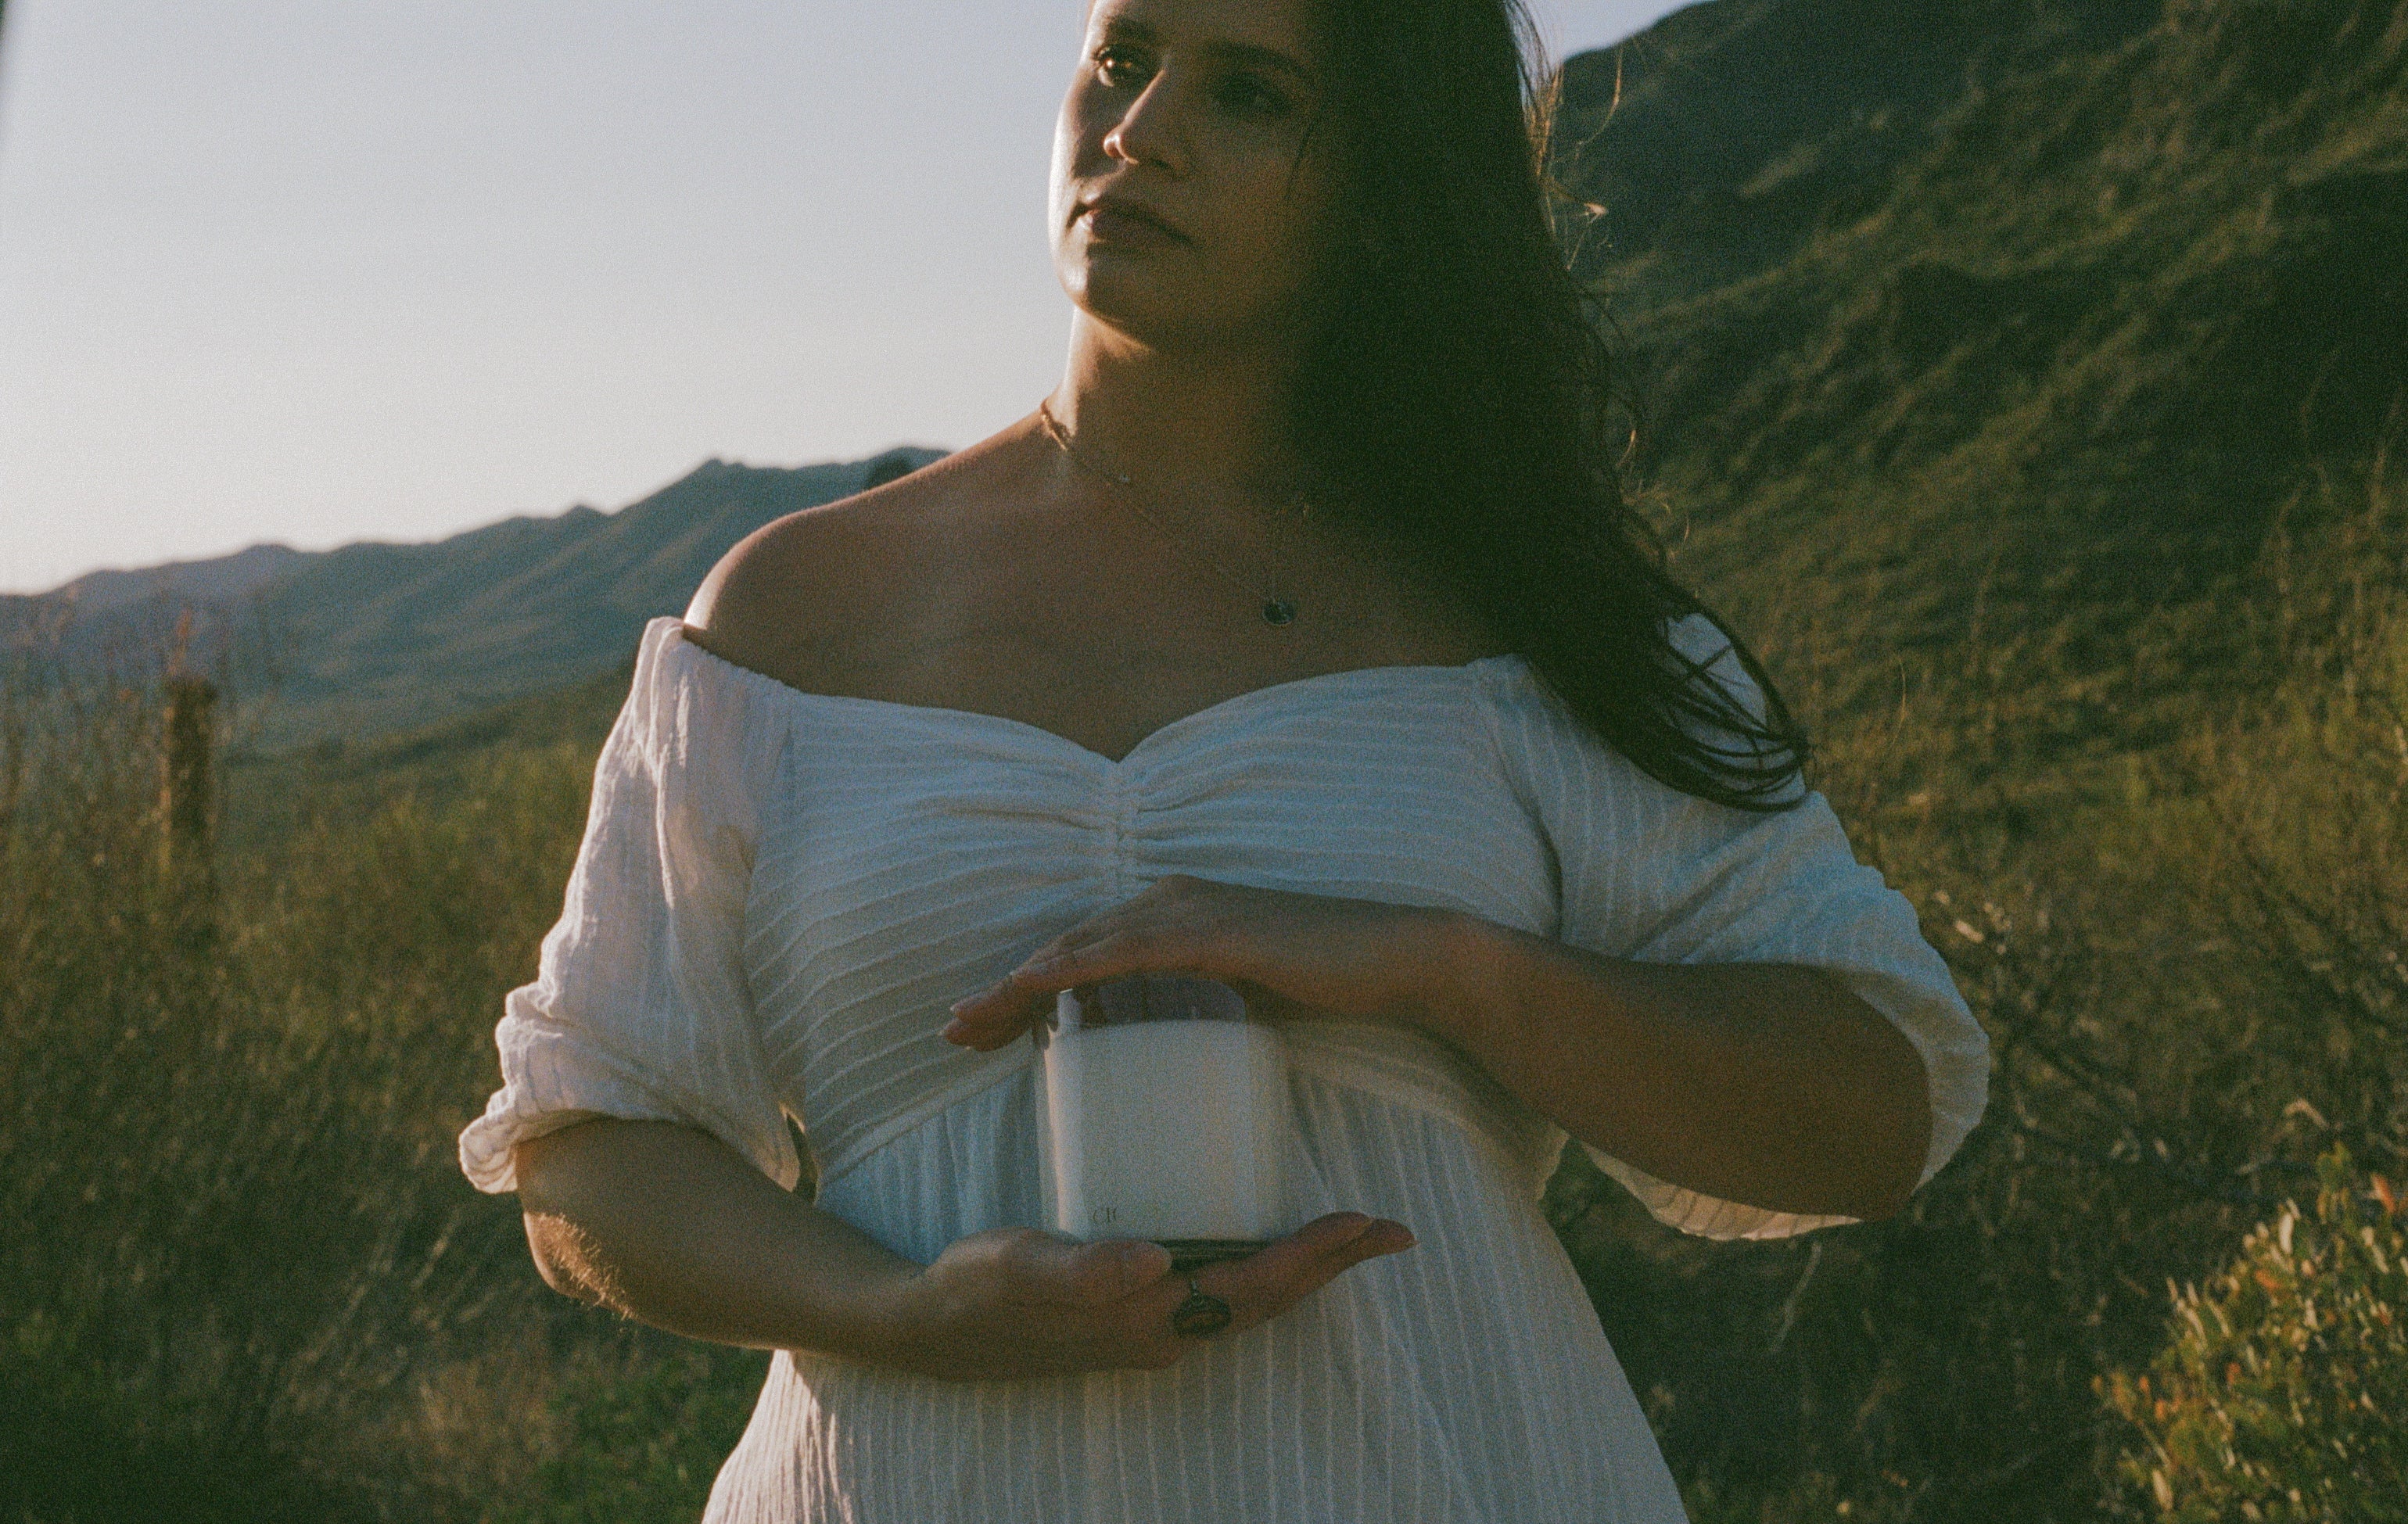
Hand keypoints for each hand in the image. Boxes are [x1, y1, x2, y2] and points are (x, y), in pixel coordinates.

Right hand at [878, 1212, 1416, 1380]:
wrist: (927, 1326)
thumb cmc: (976, 1290)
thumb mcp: (1021, 1268)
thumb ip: (1084, 1270)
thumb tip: (1153, 1262)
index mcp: (1149, 1321)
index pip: (1253, 1288)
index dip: (1313, 1257)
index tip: (1367, 1222)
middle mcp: (1164, 1332)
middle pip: (1268, 1297)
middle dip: (1332, 1263)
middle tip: (1392, 1227)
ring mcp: (1151, 1325)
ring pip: (1248, 1296)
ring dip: (1304, 1265)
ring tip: (1351, 1231)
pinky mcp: (1134, 1308)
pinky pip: (1217, 1288)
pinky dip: (1259, 1261)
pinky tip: (1260, 1233)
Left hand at [941, 874, 1480, 1051]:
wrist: (1399, 963)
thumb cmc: (1328, 984)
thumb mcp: (1243, 1000)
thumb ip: (1200, 1010)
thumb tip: (1163, 1055)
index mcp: (1173, 914)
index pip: (1082, 952)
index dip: (1024, 989)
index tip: (980, 1031)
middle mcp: (1172, 899)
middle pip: (1067, 947)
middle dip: (1004, 990)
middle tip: (952, 1033)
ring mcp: (1192, 909)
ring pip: (1082, 947)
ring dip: (1019, 983)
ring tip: (970, 1023)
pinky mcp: (1215, 931)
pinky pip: (1127, 949)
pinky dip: (1073, 967)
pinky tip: (1035, 987)